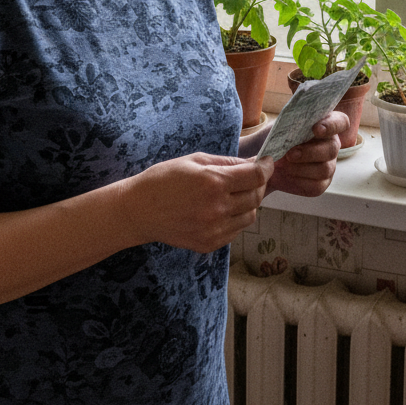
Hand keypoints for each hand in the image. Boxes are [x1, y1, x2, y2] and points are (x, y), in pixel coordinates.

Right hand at [126, 152, 273, 252]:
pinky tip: (223, 209)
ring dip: (249, 203)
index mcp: (214, 182)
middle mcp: (217, 208)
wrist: (139, 210)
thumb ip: (227, 162)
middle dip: (258, 184)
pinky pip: (236, 231)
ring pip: (250, 216)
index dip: (266, 167)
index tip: (267, 162)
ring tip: (235, 194)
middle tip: (251, 177)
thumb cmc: (164, 179)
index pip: (256, 176)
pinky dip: (236, 219)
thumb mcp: (195, 160)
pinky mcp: (209, 243)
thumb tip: (252, 162)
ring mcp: (214, 229)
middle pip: (256, 196)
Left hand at [266, 112, 349, 196]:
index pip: (341, 122)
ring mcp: (329, 165)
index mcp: (326, 124)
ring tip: (285, 165)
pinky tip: (286, 175)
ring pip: (324, 169)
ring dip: (302, 168)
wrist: (268, 160)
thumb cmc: (277, 137)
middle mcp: (331, 144)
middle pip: (332, 149)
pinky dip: (298, 181)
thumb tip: (290, 127)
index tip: (316, 129)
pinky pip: (316, 186)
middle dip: (310, 152)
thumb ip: (290, 124)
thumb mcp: (281, 127)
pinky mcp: (321, 183)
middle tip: (290, 154)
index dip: (332, 125)